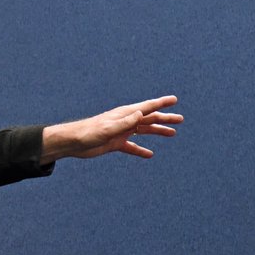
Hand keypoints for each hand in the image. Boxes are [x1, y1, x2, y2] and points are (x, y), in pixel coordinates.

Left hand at [40, 95, 181, 163]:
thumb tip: (142, 113)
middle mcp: (125, 121)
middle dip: (165, 118)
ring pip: (144, 131)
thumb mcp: (108, 128)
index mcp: (125, 114)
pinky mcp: (115, 143)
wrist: (73, 142)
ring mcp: (121, 131)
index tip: (174, 100)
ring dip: (158, 131)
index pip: (147, 107)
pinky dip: (141, 150)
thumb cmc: (88, 132)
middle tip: (180, 119)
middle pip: (150, 118)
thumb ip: (125, 122)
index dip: (162, 103)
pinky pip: (132, 146)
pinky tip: (150, 154)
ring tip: (172, 133)